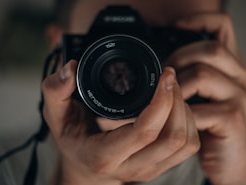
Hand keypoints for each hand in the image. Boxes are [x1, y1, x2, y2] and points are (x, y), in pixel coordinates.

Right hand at [42, 61, 199, 184]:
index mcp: (105, 155)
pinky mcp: (162, 166)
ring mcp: (150, 170)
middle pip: (173, 137)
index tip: (165, 74)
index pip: (144, 131)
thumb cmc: (72, 140)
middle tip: (168, 77)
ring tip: (171, 91)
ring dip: (185, 111)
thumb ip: (56, 90)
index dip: (161, 100)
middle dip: (177, 101)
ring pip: (186, 142)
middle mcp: (132, 167)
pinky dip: (190, 122)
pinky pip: (189, 146)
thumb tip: (69, 68)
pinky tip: (175, 108)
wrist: (84, 168)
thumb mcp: (56, 115)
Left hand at [165, 13, 245, 184]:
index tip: (176, 26)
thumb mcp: (202, 97)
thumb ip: (189, 77)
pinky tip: (174, 119)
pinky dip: (179, 113)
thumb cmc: (211, 127)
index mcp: (232, 68)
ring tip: (167, 101)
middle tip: (164, 79)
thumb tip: (162, 67)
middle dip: (178, 60)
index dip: (200, 20)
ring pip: (202, 74)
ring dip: (176, 88)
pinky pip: (198, 107)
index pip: (223, 27)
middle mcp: (241, 77)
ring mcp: (240, 97)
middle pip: (210, 49)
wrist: (229, 162)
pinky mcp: (233, 118)